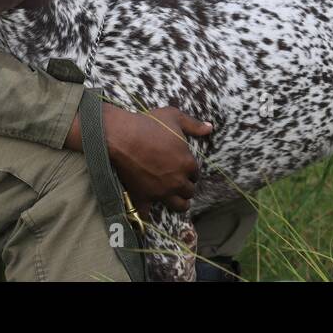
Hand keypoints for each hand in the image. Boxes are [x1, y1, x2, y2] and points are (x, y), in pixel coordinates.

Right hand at [67, 104, 212, 217]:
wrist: (122, 136)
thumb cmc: (148, 124)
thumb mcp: (174, 117)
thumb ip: (193, 124)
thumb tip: (210, 128)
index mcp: (187, 163)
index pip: (195, 174)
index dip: (190, 171)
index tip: (185, 169)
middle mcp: (177, 181)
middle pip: (189, 192)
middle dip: (186, 188)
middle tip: (181, 185)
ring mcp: (161, 192)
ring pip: (178, 206)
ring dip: (179, 204)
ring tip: (177, 202)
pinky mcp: (143, 198)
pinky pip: (147, 214)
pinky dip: (148, 215)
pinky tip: (148, 214)